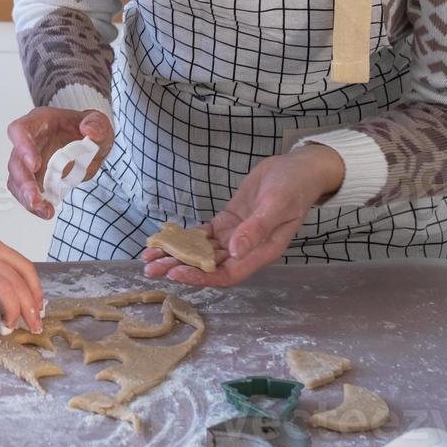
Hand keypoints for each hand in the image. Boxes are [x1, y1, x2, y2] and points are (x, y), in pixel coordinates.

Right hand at [6, 107, 113, 218]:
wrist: (90, 144)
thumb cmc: (87, 128)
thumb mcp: (99, 122)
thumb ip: (97, 124)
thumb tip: (89, 130)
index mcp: (40, 122)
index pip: (20, 130)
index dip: (23, 146)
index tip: (34, 163)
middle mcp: (29, 141)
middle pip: (15, 160)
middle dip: (23, 181)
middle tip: (35, 197)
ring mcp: (28, 161)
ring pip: (16, 180)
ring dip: (26, 197)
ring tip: (43, 209)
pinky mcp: (33, 179)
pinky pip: (25, 193)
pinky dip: (34, 204)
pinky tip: (46, 211)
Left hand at [142, 146, 344, 287]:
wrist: (297, 169)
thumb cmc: (294, 187)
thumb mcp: (277, 205)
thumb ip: (257, 229)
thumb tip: (235, 252)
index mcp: (261, 252)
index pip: (227, 274)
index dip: (202, 276)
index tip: (176, 273)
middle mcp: (246, 249)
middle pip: (209, 266)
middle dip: (180, 268)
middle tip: (150, 269)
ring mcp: (235, 236)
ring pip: (202, 252)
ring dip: (177, 255)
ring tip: (149, 258)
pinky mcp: (228, 222)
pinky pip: (203, 235)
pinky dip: (184, 237)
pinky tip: (165, 239)